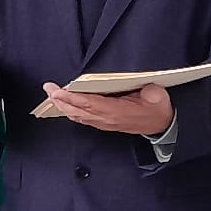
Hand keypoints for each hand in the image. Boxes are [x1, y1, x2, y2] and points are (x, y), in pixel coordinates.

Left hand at [40, 82, 173, 135]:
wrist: (162, 125)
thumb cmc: (157, 108)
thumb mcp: (156, 96)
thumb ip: (148, 90)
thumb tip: (143, 85)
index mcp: (117, 112)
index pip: (89, 104)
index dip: (72, 98)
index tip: (58, 91)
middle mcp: (107, 119)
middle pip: (78, 111)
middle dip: (61, 100)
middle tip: (48, 89)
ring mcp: (105, 123)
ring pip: (78, 116)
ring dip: (63, 106)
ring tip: (51, 95)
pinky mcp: (104, 123)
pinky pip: (83, 118)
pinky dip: (71, 111)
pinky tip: (64, 106)